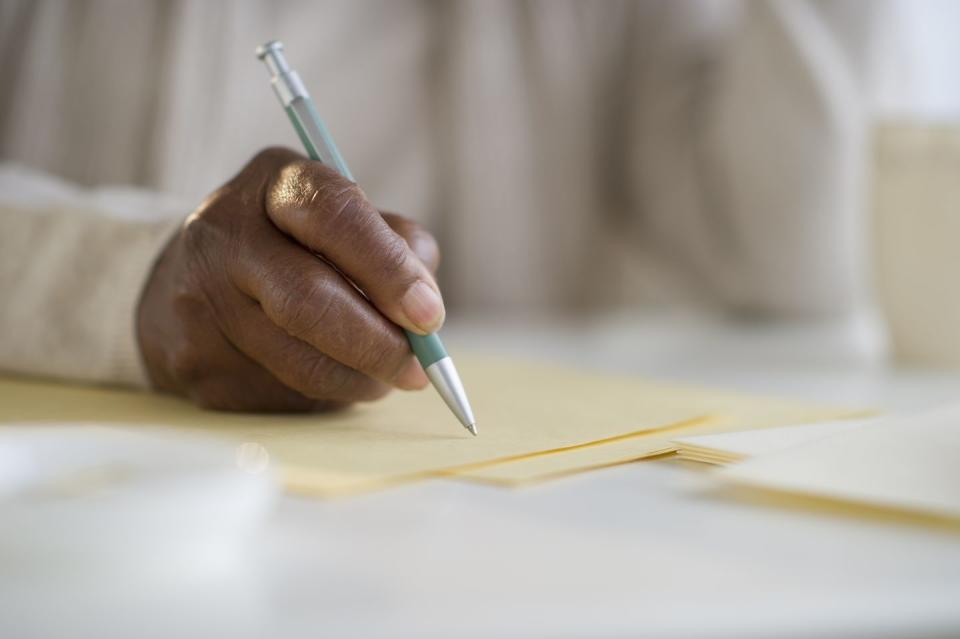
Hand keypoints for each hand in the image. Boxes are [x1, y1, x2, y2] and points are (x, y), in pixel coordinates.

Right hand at [136, 147, 443, 411]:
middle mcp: (223, 234)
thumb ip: (394, 244)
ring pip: (298, 362)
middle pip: (308, 301)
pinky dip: (325, 394)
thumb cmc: (295, 243)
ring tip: (385, 376)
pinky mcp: (196, 363)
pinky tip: (333, 377)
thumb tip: (424, 306)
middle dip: (377, 344)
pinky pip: (280, 395)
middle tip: (420, 368)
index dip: (388, 269)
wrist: (188, 279)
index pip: (334, 217)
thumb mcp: (344, 217)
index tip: (428, 315)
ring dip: (359, 379)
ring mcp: (199, 302)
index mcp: (274, 183)